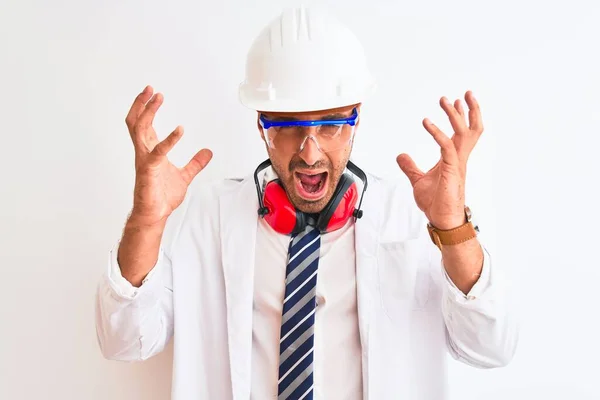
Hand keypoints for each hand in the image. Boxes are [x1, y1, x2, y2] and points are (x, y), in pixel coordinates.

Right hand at [125, 85, 212, 226]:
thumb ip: (195, 163)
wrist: (155, 214)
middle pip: (135, 121)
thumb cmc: (162, 196)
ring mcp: (144, 160)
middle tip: (150, 89)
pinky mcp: (149, 170)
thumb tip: (208, 152)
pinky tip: (180, 130)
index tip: (153, 94)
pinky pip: (157, 151)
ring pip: (139, 129)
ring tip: (157, 98)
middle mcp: (143, 152)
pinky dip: (169, 140)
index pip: (142, 124)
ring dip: (148, 112)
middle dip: (141, 103)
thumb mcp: (185, 175)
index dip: (145, 108)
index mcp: (149, 151)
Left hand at [396, 91, 482, 229]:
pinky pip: (446, 146)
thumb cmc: (435, 203)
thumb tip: (401, 156)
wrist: (442, 220)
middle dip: (470, 110)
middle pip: (471, 129)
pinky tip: (427, 122)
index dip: (461, 116)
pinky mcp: (451, 170)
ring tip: (445, 100)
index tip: (457, 101)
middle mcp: (459, 158)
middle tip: (464, 93)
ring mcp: (457, 164)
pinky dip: (437, 132)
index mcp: (453, 159)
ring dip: (455, 115)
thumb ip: (411, 167)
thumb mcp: (418, 180)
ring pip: (463, 133)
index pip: (462, 133)